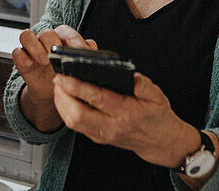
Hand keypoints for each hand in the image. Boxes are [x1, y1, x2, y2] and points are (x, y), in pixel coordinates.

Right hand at [12, 25, 96, 102]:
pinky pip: (17, 52)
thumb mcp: (77, 67)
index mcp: (61, 38)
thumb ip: (84, 55)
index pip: (65, 31)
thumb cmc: (65, 74)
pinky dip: (22, 56)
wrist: (51, 92)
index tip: (79, 50)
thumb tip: (91, 46)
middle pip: (46, 32)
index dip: (73, 39)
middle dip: (52, 42)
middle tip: (56, 55)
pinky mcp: (21, 60)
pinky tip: (30, 64)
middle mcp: (45, 40)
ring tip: (44, 60)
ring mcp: (31, 49)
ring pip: (26, 35)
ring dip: (35, 46)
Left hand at [52, 71, 199, 169]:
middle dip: (63, 96)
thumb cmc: (157, 116)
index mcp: (128, 113)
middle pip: (78, 115)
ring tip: (58, 86)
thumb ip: (146, 86)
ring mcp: (103, 134)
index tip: (65, 76)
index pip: (98, 99)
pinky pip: (76, 126)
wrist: (160, 142)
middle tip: (58, 79)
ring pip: (73, 123)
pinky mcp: (98, 138)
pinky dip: (65, 111)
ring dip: (61, 103)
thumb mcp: (158, 97)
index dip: (79, 87)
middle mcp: (113, 126)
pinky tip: (64, 97)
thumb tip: (135, 78)